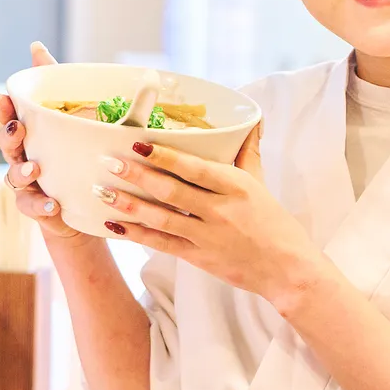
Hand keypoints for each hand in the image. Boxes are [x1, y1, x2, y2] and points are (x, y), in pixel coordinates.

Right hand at [0, 42, 86, 245]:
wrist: (81, 202)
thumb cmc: (69, 154)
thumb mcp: (70, 116)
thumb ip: (53, 83)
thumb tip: (35, 46)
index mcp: (28, 134)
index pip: (9, 117)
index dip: (2, 108)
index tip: (3, 99)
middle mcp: (21, 157)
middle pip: (6, 145)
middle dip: (8, 135)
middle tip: (18, 128)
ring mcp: (26, 184)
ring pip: (14, 176)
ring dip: (22, 171)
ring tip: (36, 168)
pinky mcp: (36, 207)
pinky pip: (30, 207)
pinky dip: (38, 205)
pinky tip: (51, 204)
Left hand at [94, 126, 327, 304]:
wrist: (287, 269)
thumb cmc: (275, 224)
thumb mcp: (261, 183)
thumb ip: (248, 152)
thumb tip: (250, 121)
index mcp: (236, 186)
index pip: (194, 167)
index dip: (165, 155)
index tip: (139, 143)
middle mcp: (220, 210)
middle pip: (171, 190)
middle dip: (137, 175)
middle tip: (109, 161)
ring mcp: (207, 235)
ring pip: (161, 217)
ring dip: (129, 204)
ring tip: (102, 192)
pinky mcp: (199, 257)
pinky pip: (161, 243)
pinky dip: (136, 233)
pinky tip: (114, 224)